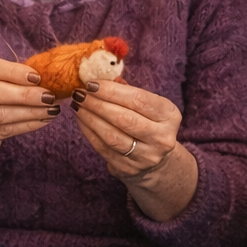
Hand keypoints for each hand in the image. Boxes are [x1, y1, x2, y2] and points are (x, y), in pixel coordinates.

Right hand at [0, 56, 59, 165]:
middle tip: (49, 95)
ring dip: (30, 111)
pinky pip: (4, 131)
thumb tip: (45, 75)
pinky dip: (27, 125)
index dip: (13, 72)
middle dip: (24, 94)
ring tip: (51, 109)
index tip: (37, 77)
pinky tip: (42, 120)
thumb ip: (8, 76)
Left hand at [70, 81, 196, 220]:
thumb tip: (99, 77)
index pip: (138, 99)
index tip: (91, 83)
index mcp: (169, 115)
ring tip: (77, 106)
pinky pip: (103, 149)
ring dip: (90, 118)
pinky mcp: (129, 169)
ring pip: (112, 136)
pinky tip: (81, 120)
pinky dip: (89, 132)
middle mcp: (162, 137)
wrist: (155, 158)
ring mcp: (146, 156)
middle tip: (80, 94)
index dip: (112, 91)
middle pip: (124, 118)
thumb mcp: (147, 105)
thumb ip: (127, 91)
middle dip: (97, 104)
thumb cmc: (147, 122)